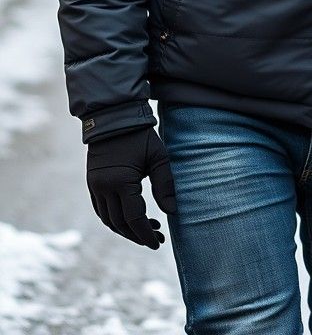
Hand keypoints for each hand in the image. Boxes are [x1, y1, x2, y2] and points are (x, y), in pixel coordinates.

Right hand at [86, 126, 176, 248]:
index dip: (146, 234)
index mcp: (122, 181)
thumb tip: (172, 212)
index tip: (158, 242)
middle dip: (138, 235)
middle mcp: (104, 187)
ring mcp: (95, 186)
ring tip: (147, 230)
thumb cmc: (140, 135)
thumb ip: (165, 185)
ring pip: (108, 220)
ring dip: (126, 230)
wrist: (114, 117)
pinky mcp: (92, 184)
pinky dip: (114, 220)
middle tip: (156, 238)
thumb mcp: (158, 157)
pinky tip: (130, 219)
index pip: (134, 219)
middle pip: (120, 224)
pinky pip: (101, 211)